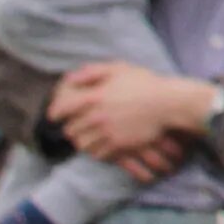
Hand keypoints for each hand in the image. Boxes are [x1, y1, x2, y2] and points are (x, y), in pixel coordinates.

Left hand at [49, 63, 215, 163]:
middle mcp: (97, 116)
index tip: (55, 116)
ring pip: (82, 144)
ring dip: (82, 142)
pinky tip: (100, 146)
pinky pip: (97, 154)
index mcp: (94, 97)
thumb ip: (93, 71)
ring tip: (86, 138)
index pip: (63, 109)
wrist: (169, 103)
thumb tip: (70, 77)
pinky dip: (96, 152)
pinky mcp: (118, 144)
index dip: (55, 113)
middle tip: (75, 127)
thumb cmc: (145, 84)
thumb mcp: (120, 69)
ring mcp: (107, 132)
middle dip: (71, 128)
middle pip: (71, 129)